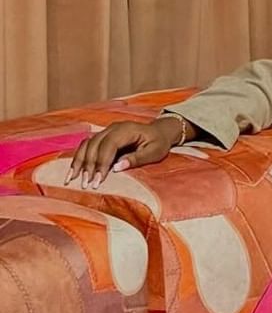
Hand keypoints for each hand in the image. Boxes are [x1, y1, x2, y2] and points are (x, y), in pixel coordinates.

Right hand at [66, 117, 184, 187]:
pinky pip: (86, 145)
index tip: (97, 180)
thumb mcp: (154, 152)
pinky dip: (79, 157)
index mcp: (126, 130)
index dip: (101, 162)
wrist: (159, 132)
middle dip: (88, 165)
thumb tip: (116, 168)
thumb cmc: (159, 143)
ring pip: (86, 144)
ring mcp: (106, 131)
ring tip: (72, 178)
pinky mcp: (102, 136)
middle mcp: (112, 128)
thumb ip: (136, 159)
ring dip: (79, 161)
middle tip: (85, 184)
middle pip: (94, 145)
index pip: (109, 145)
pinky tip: (74, 169)